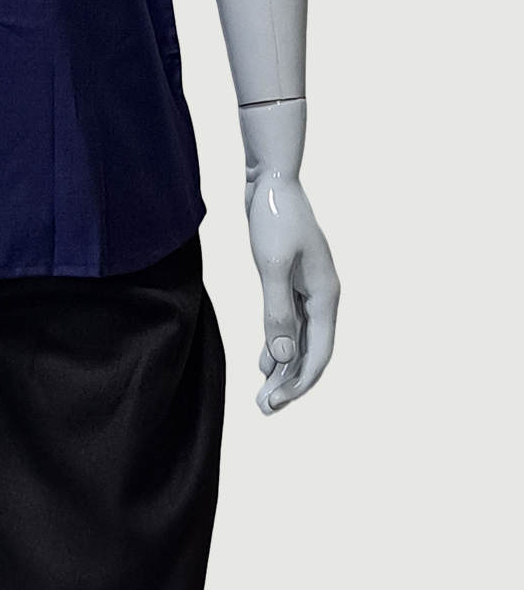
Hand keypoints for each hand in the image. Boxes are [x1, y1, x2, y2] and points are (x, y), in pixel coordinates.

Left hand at [246, 168, 339, 414]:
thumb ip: (278, 312)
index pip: (319, 353)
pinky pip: (290, 322)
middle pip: (311, 351)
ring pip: (300, 339)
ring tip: (263, 395)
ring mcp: (309, 288)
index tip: (274, 403)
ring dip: (284, 367)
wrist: (271, 180)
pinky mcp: (292, 280)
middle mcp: (322, 296)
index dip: (299, 383)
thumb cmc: (274, 218)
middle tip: (264, 409)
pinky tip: (265, 362)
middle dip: (290, 383)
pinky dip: (279, 343)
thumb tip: (284, 358)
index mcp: (325, 295)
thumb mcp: (272, 266)